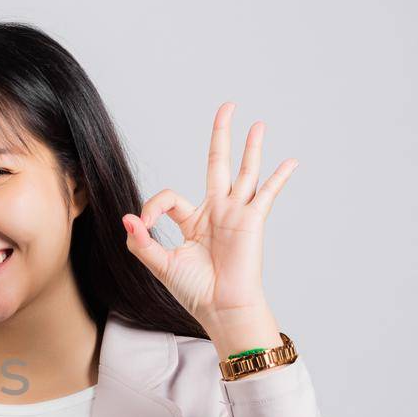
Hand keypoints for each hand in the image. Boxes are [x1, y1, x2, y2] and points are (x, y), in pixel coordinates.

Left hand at [120, 102, 297, 330]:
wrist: (221, 308)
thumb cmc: (195, 291)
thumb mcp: (160, 263)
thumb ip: (142, 241)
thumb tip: (127, 217)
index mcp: (193, 221)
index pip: (171, 197)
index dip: (153, 205)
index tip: (145, 223)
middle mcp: (217, 212)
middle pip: (217, 164)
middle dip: (221, 135)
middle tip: (226, 108)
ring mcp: (236, 214)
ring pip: (244, 172)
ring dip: (250, 147)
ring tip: (257, 123)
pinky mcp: (252, 221)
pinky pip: (268, 194)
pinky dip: (279, 177)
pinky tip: (291, 161)